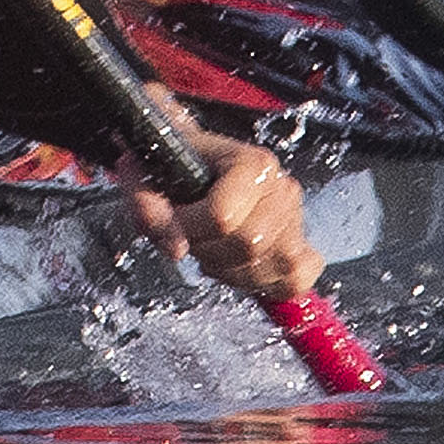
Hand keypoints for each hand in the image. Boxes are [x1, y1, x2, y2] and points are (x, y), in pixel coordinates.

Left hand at [121, 110, 319, 301]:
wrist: (191, 159)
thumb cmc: (171, 167)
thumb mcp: (144, 176)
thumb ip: (148, 207)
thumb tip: (175, 250)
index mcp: (252, 162)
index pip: (223, 217)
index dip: (188, 228)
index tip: (172, 220)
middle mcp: (281, 186)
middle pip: (249, 245)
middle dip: (208, 251)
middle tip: (192, 237)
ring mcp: (294, 215)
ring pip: (272, 267)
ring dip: (230, 271)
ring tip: (212, 249)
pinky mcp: (299, 242)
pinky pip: (295, 279)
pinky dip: (266, 283)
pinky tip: (238, 268)